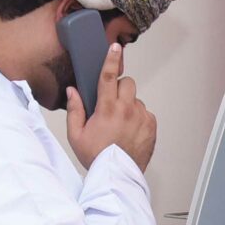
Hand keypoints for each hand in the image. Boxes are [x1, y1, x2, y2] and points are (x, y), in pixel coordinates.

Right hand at [67, 41, 156, 170]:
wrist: (117, 176)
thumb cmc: (96, 157)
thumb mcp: (75, 135)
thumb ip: (74, 109)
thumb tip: (73, 91)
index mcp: (107, 109)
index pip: (108, 77)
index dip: (111, 59)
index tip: (114, 47)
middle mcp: (127, 110)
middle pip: (127, 83)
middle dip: (119, 87)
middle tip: (110, 102)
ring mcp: (141, 118)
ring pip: (136, 99)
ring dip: (128, 104)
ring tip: (119, 123)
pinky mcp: (151, 126)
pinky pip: (145, 113)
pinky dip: (137, 117)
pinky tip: (128, 130)